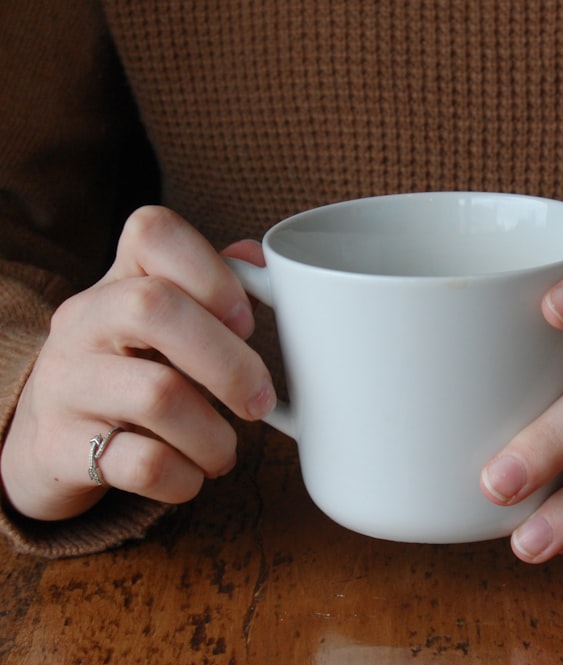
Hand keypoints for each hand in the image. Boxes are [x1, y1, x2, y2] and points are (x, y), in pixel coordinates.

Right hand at [1, 206, 275, 520]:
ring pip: (156, 395)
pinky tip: (192, 475)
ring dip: (215, 435)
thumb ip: (209, 290)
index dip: (212, 270)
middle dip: (230, 362)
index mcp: (117, 281)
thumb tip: (259, 257)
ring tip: (224, 451)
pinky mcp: (60, 448)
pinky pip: (141, 463)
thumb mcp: (161, 325)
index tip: (247, 320)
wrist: (47, 443)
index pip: (152, 232)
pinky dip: (185, 476)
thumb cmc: (129, 371)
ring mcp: (65, 384)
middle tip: (260, 401)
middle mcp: (83, 322)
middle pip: (154, 307)